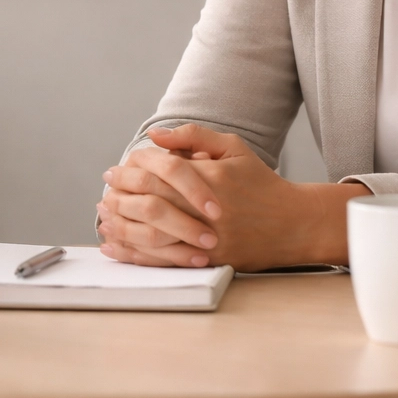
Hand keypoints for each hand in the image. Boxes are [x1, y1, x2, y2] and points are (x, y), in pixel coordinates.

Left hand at [98, 123, 368, 270]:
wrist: (293, 224)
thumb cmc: (260, 183)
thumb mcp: (232, 148)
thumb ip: (192, 136)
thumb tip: (155, 135)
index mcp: (210, 177)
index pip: (159, 171)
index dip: (130, 171)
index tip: (114, 170)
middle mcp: (206, 209)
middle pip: (150, 202)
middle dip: (120, 196)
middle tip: (104, 192)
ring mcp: (207, 239)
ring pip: (152, 234)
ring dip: (122, 226)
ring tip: (104, 217)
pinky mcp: (208, 261)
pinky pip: (163, 261)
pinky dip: (135, 255)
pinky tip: (117, 247)